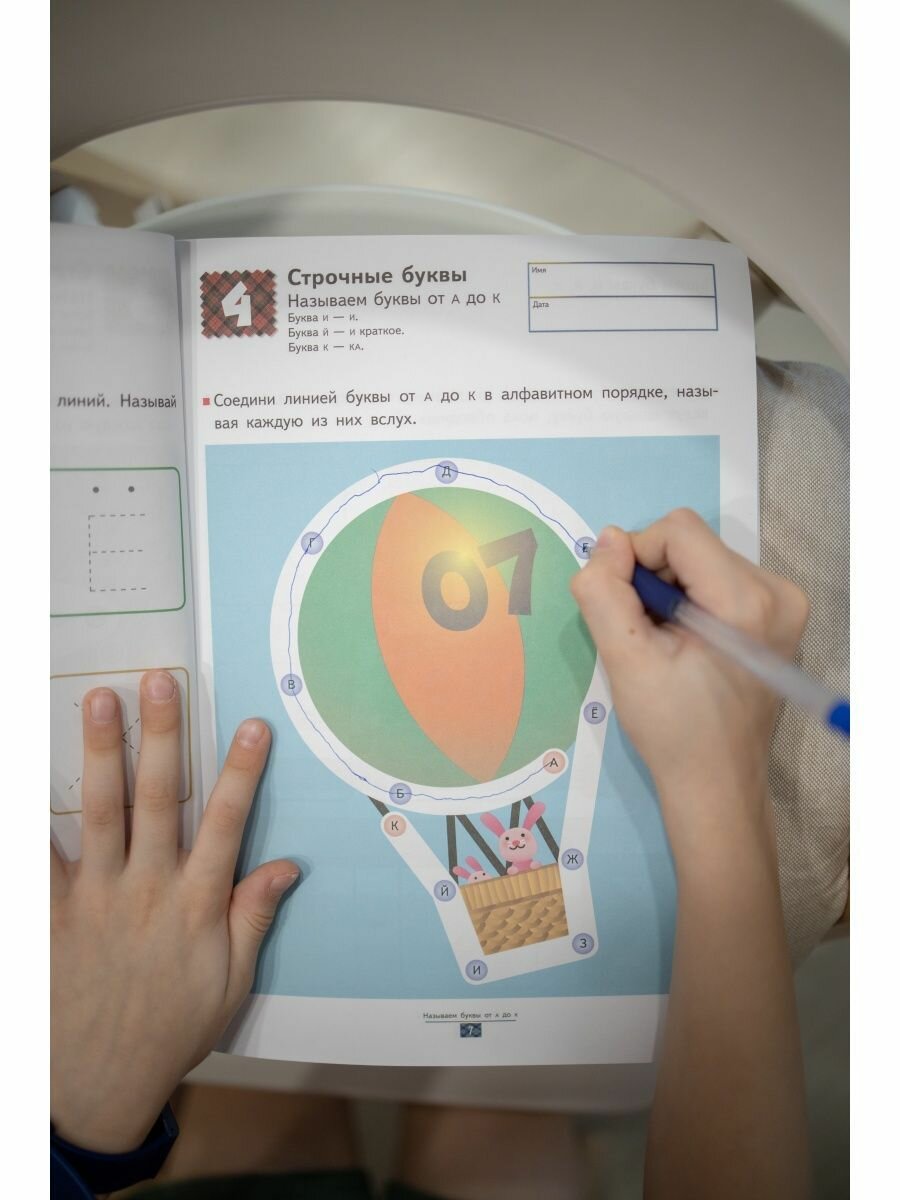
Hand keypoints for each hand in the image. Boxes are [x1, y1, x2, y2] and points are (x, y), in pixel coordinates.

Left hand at [51, 670, 297, 1152]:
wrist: (97, 1085)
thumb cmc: (170, 1030)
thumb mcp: (230, 982)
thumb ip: (253, 917)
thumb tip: (287, 866)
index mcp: (196, 904)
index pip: (225, 824)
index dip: (239, 773)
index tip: (251, 725)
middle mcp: (147, 889)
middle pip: (157, 799)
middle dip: (162, 737)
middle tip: (160, 683)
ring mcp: (96, 898)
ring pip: (100, 812)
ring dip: (103, 753)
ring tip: (101, 702)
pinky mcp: (53, 914)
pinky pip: (39, 862)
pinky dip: (32, 822)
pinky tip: (27, 783)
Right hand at [571, 509, 808, 862]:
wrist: (718, 784)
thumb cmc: (674, 730)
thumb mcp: (625, 660)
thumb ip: (605, 592)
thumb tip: (606, 540)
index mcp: (747, 599)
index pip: (677, 531)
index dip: (635, 559)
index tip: (625, 609)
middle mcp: (777, 591)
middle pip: (691, 545)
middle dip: (654, 580)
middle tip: (646, 636)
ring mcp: (784, 604)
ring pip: (701, 561)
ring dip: (669, 592)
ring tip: (665, 646)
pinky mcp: (778, 617)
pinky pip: (718, 580)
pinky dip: (690, 602)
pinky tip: (685, 646)